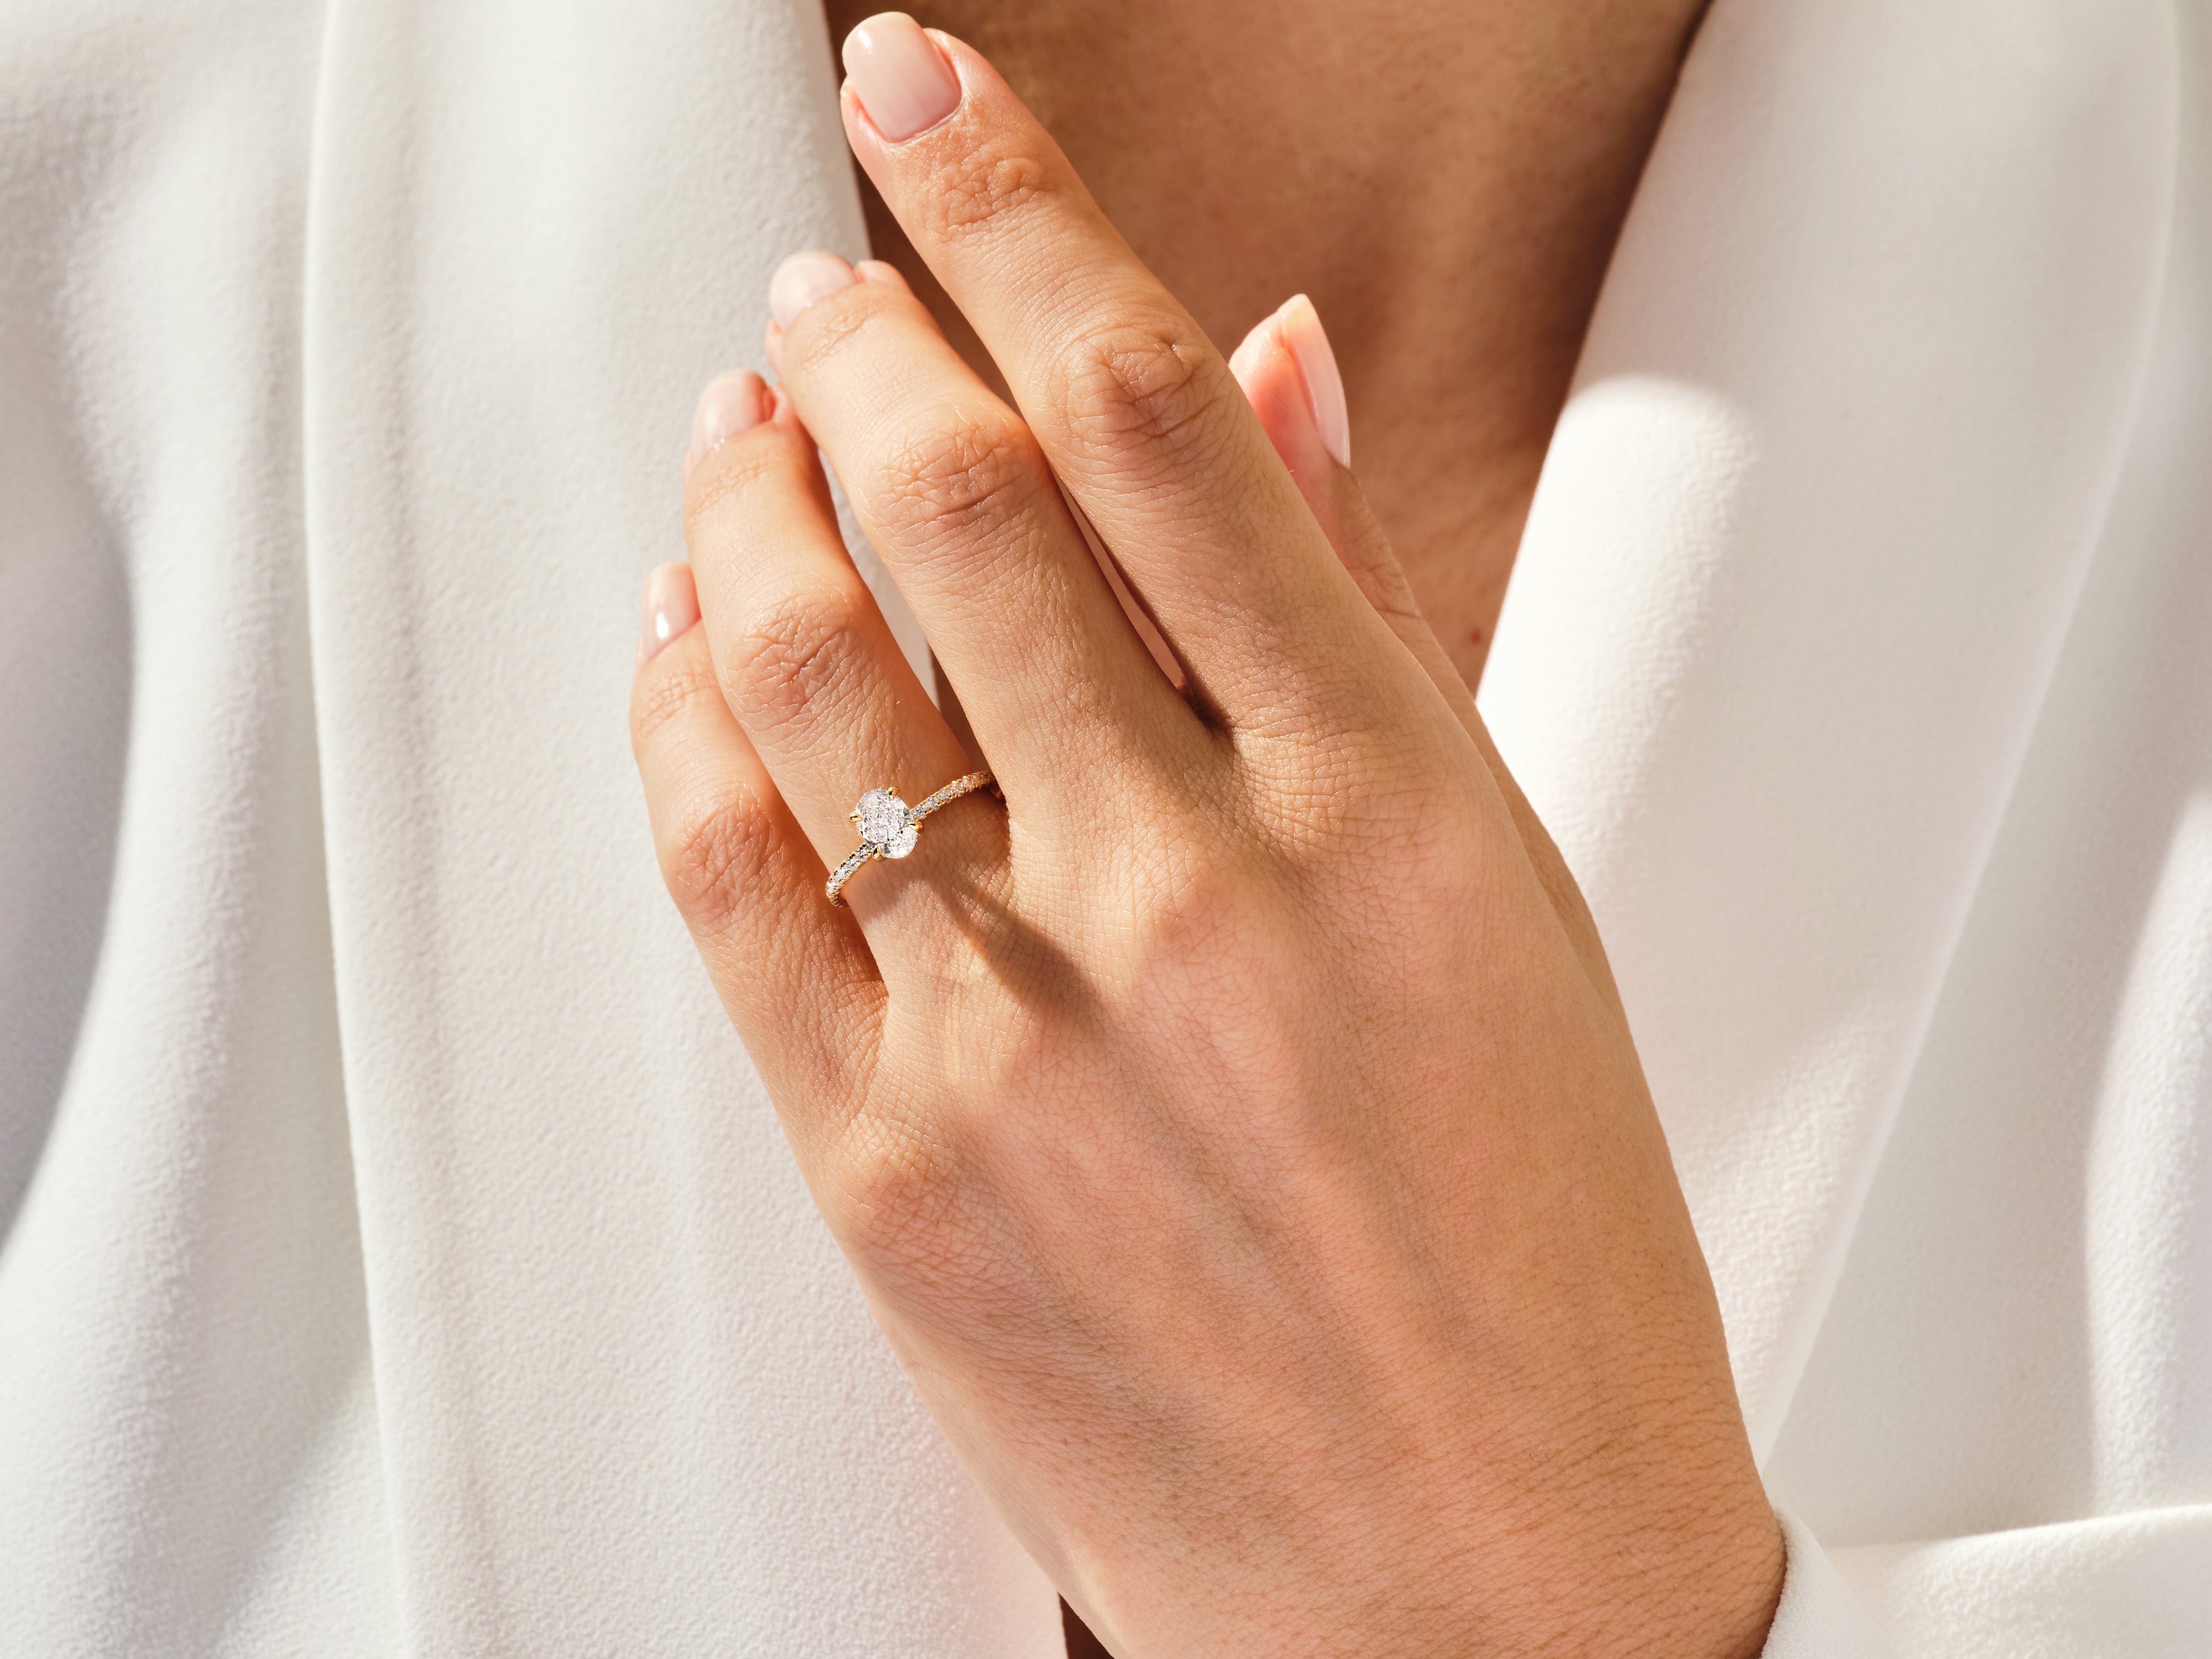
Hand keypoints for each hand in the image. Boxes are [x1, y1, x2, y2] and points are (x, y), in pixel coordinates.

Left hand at [632, 14, 1781, 1655]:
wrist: (1473, 1574)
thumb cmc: (1524, 1232)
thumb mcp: (1494, 890)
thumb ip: (1345, 621)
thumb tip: (1251, 372)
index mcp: (1382, 794)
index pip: (1155, 414)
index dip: (1014, 213)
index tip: (926, 100)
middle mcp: (1191, 883)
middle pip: (955, 497)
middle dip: (854, 333)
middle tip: (821, 281)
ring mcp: (1022, 1021)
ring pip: (804, 657)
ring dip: (743, 494)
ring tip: (735, 423)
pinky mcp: (887, 1154)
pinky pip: (723, 861)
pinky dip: (673, 707)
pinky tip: (676, 624)